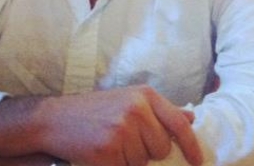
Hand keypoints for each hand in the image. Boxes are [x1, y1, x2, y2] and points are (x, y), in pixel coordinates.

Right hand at [0, 86, 202, 165]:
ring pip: (142, 162)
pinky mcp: (106, 150)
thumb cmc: (96, 110)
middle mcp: (136, 109)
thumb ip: (161, 111)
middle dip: (147, 152)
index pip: (178, 123)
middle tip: (126, 142)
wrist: (55, 118)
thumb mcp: (131, 100)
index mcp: (145, 95)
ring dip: (129, 161)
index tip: (198, 161)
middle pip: (160, 148)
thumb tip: (190, 118)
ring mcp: (121, 130)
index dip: (191, 145)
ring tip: (111, 145)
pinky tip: (102, 154)